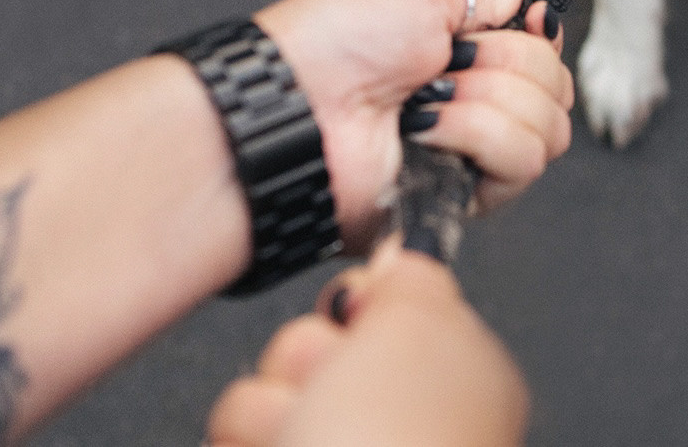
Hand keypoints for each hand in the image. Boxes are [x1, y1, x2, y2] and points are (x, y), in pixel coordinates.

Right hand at [205, 243, 528, 446]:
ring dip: (261, 415)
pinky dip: (243, 445)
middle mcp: (396, 432)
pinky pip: (232, 440)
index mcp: (455, 382)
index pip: (378, 311)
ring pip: (258, 405)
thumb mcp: (424, 326)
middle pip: (309, 355)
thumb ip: (414, 277)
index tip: (354, 324)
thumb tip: (401, 259)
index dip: (354, 312)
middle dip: (299, 365)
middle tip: (327, 397)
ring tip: (295, 443)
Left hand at [257, 0, 573, 249]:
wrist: (298, 105)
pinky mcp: (464, 196)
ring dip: (490, 100)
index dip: (542, 38)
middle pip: (555, 88)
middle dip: (511, 62)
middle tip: (453, 62)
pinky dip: (476, 133)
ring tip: (430, 99)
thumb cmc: (335, 42)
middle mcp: (470, 103)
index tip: (532, 21)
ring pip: (547, 127)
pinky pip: (520, 162)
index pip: (542, 54)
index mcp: (458, 52)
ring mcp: (469, 152)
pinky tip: (428, 129)